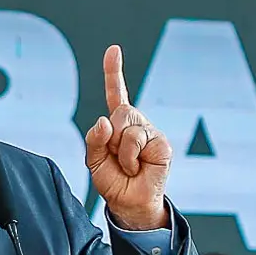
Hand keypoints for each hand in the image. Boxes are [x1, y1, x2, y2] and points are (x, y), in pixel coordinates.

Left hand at [84, 44, 170, 231]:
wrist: (129, 204)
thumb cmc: (113, 181)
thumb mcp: (93, 160)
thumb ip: (94, 139)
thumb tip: (104, 120)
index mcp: (118, 124)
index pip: (115, 93)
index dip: (114, 72)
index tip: (113, 50)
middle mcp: (136, 124)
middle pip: (118, 112)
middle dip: (110, 137)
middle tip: (116, 158)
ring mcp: (150, 132)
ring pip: (126, 128)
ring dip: (120, 152)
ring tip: (129, 166)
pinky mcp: (161, 143)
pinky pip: (137, 140)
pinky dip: (131, 157)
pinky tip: (139, 167)